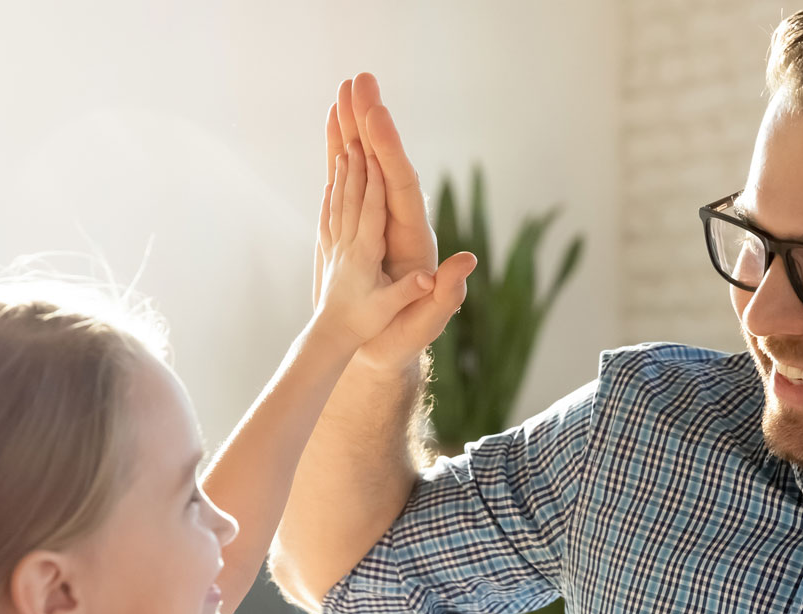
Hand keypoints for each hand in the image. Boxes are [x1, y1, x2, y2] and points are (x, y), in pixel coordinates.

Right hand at [312, 75, 475, 372]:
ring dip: (356, 125)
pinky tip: (333, 120)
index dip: (390, 151)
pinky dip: (341, 147)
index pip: (403, 186)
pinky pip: (352, 175)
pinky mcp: (364, 217)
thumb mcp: (425, 324)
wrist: (382, 344)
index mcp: (414, 239)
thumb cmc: (402, 340)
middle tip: (360, 80)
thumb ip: (445, 296)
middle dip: (372, 121)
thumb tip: (469, 262)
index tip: (378, 115)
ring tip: (344, 85)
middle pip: (386, 162)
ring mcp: (381, 216)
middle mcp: (399, 220)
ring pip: (367, 162)